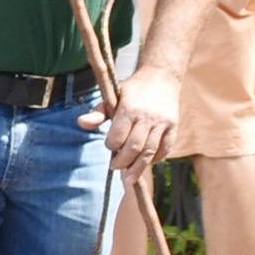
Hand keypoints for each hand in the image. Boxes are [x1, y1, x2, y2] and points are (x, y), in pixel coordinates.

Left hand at [84, 65, 180, 180]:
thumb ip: (98, 112)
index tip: (109, 146)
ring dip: (139, 167)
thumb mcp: (113, 96)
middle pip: (134, 147)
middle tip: (116, 167)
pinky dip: (155, 159)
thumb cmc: (132, 90)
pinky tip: (146, 163)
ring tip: (129, 178)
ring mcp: (162, 123)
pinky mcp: (173, 127)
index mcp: (129, 108)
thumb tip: (80, 123)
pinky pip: (165, 149)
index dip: (111, 145)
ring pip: (150, 151)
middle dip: (123, 162)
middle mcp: (147, 116)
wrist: (161, 77)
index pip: (118, 136)